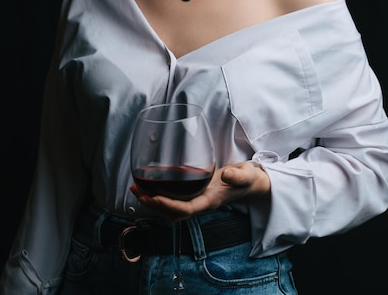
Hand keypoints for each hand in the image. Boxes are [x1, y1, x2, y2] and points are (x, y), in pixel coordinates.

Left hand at [130, 161, 269, 219]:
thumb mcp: (246, 174)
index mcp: (210, 201)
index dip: (168, 205)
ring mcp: (197, 200)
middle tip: (136, 191)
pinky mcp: (195, 193)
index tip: (153, 197)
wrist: (250, 183)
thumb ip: (238, 175)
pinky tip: (150, 186)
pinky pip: (174, 199)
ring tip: (136, 189)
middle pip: (173, 212)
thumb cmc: (247, 179)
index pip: (186, 209)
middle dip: (154, 205)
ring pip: (171, 208)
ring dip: (153, 201)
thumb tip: (226, 175)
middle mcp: (201, 203)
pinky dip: (160, 195)